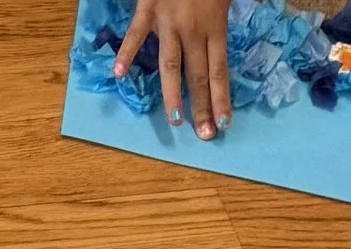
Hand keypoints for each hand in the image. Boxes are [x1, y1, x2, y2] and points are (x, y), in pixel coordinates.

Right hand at [113, 0, 229, 134]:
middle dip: (201, 106)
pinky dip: (126, 53)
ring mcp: (167, 22)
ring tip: (175, 122)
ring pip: (170, 66)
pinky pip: (136, 34)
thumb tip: (231, 30)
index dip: (221, 99)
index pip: (218, 70)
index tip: (223, 124)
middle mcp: (191, 30)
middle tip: (204, 134)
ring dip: (172, 96)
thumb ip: (225, 15)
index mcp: (214, 24)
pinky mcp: (147, 8)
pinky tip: (118, 74)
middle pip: (197, 75)